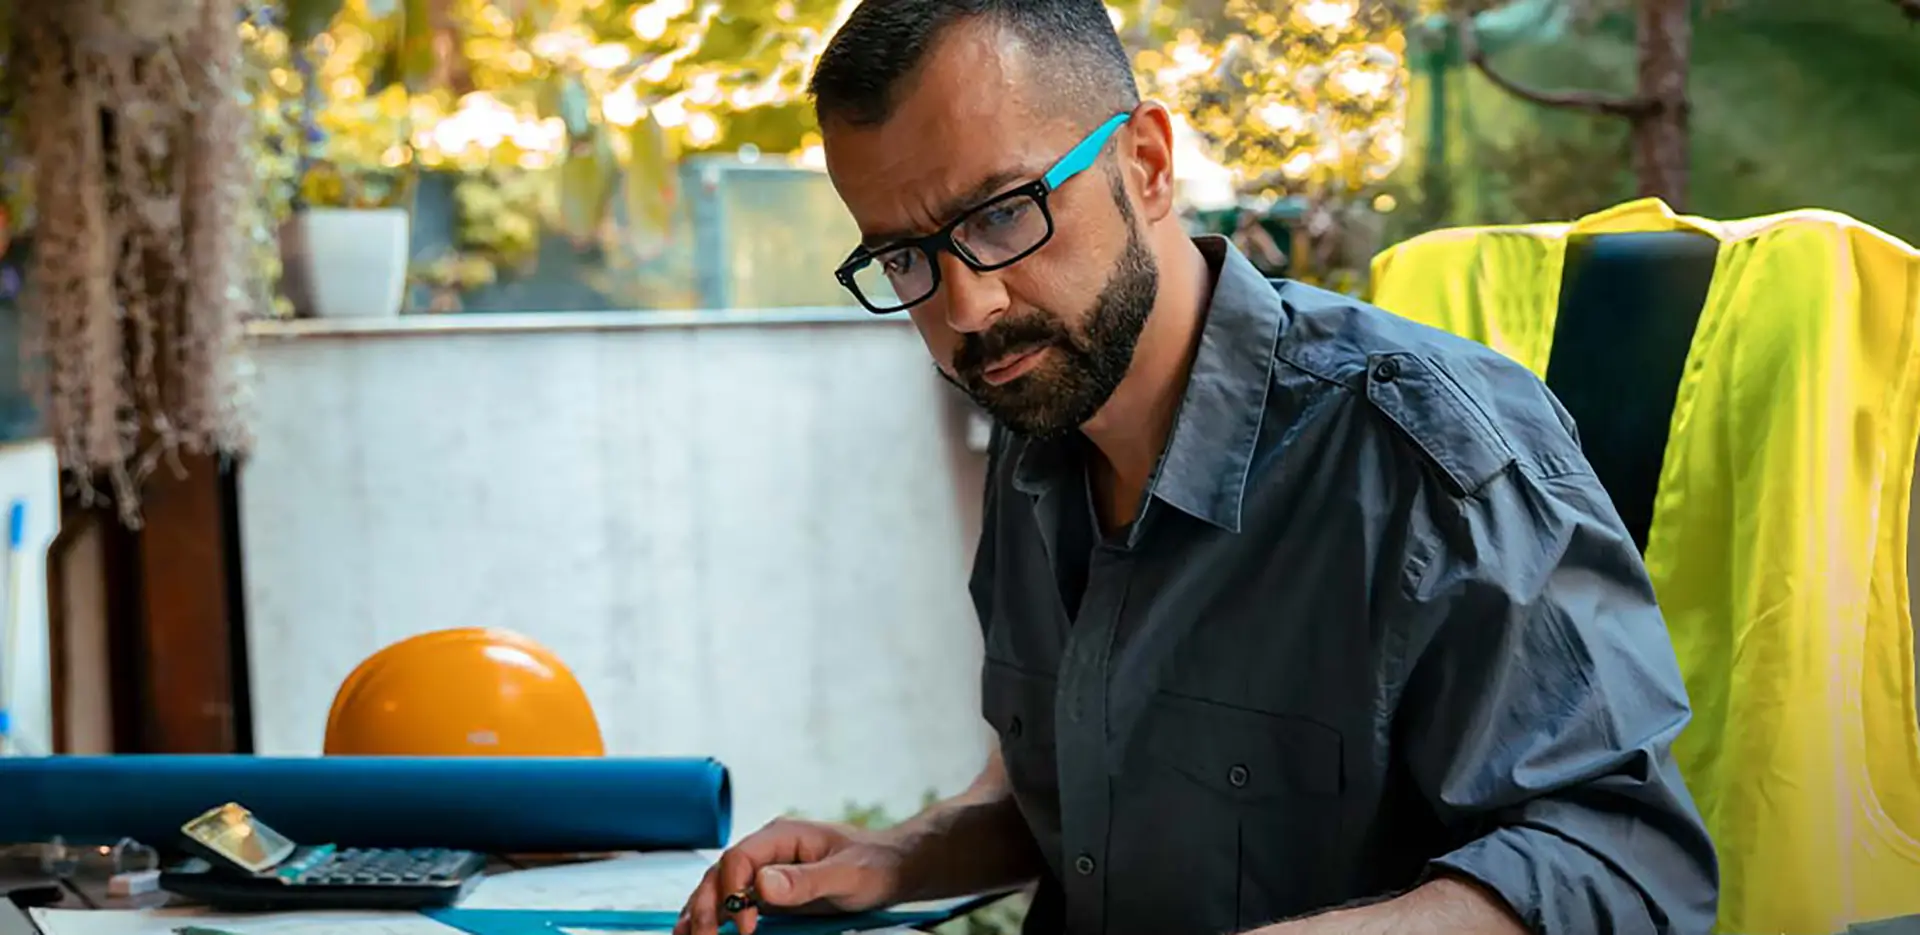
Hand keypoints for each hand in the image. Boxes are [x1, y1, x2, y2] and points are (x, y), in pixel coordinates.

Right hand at [673, 817, 909, 934]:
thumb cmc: (874, 865)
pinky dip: (712, 917)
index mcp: (782, 836)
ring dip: (699, 912)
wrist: (892, 869)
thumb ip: (806, 880)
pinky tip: (697, 932)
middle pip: (719, 874)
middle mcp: (767, 851)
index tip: (746, 925)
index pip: (739, 858)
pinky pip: (731, 902)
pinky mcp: (769, 893)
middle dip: (705, 906)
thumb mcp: (847, 874)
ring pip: (717, 888)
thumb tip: (762, 883)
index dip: (733, 891)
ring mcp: (765, 871)